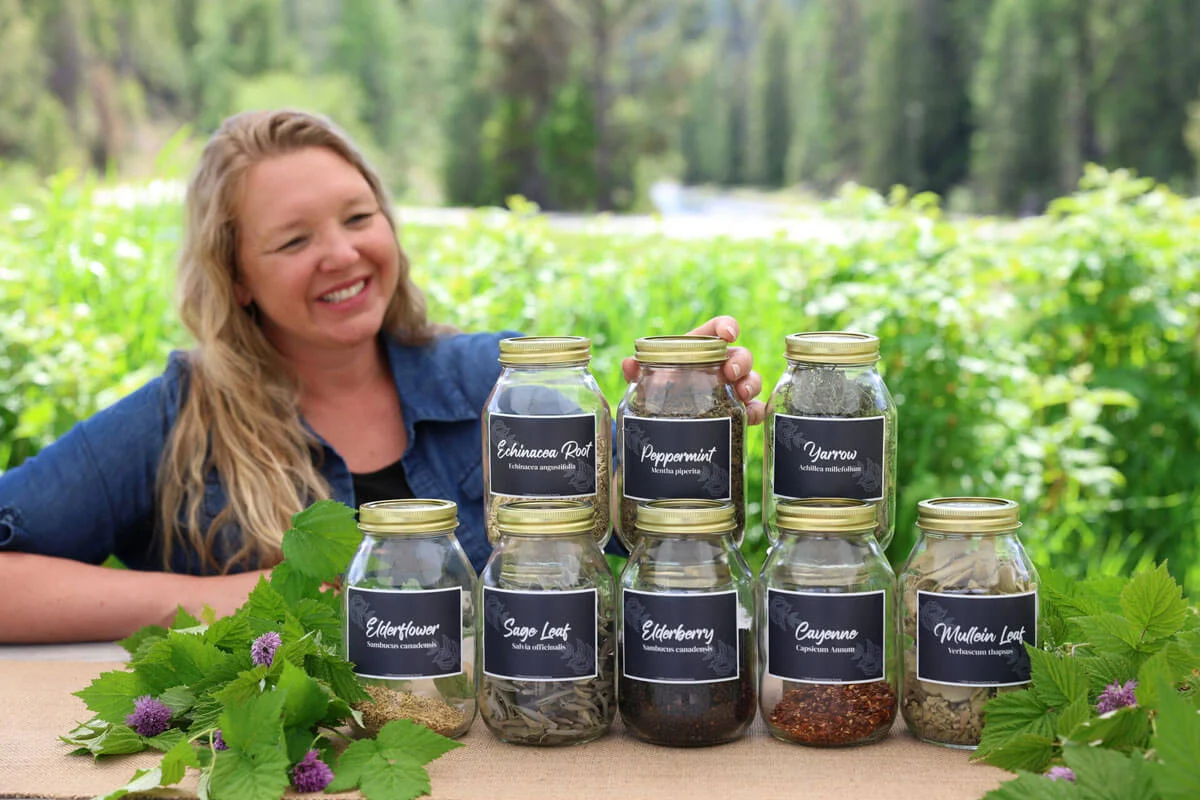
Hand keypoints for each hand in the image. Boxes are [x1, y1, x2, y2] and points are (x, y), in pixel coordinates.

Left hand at [621, 315, 765, 424]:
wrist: (661, 419)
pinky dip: (754, 410)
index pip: (719, 329)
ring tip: (741, 394)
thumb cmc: (656, 389)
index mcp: (699, 348)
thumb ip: (637, 371)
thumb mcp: (646, 380)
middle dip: (741, 361)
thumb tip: (628, 364)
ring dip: (750, 383)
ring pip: (752, 379)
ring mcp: (730, 388)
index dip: (728, 326)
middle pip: (741, 355)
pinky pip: (752, 408)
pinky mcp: (735, 410)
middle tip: (730, 373)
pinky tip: (748, 416)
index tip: (729, 335)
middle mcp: (719, 365)